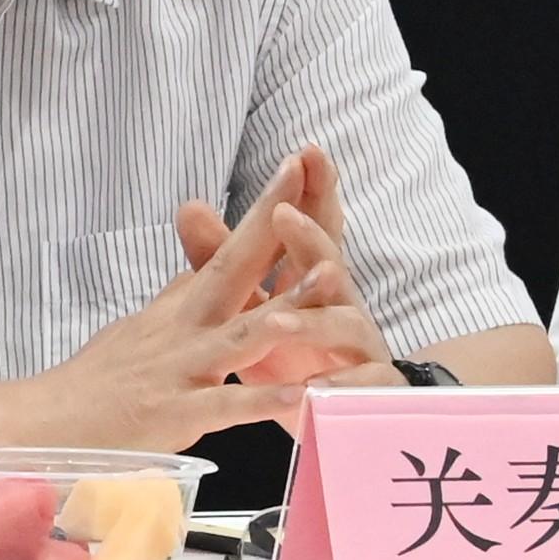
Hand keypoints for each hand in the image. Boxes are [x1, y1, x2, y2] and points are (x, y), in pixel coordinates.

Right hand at [12, 162, 384, 449]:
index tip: (293, 164)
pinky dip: (259, 400)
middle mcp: (182, 331)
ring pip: (238, 333)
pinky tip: (296, 394)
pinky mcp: (173, 414)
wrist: (41, 423)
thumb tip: (197, 270)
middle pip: (232, 268)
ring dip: (285, 304)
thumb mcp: (137, 329)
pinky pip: (223, 407)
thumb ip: (174, 301)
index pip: (228, 252)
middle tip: (301, 172)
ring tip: (330, 277)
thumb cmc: (92, 383)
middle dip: (271, 222)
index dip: (262, 211)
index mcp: (179, 311)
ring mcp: (179, 371)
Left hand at [171, 144, 404, 402]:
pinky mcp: (369, 389)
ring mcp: (359, 346)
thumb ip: (222, 258)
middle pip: (332, 265)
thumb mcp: (251, 304)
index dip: (313, 191)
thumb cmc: (291, 349)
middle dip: (311, 240)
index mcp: (312, 280)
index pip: (314, 228)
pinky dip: (341, 387)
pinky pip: (361, 386)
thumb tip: (189, 206)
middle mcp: (341, 305)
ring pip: (345, 325)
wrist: (338, 408)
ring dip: (314, 321)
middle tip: (286, 216)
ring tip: (282, 320)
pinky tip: (317, 387)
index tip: (304, 151)